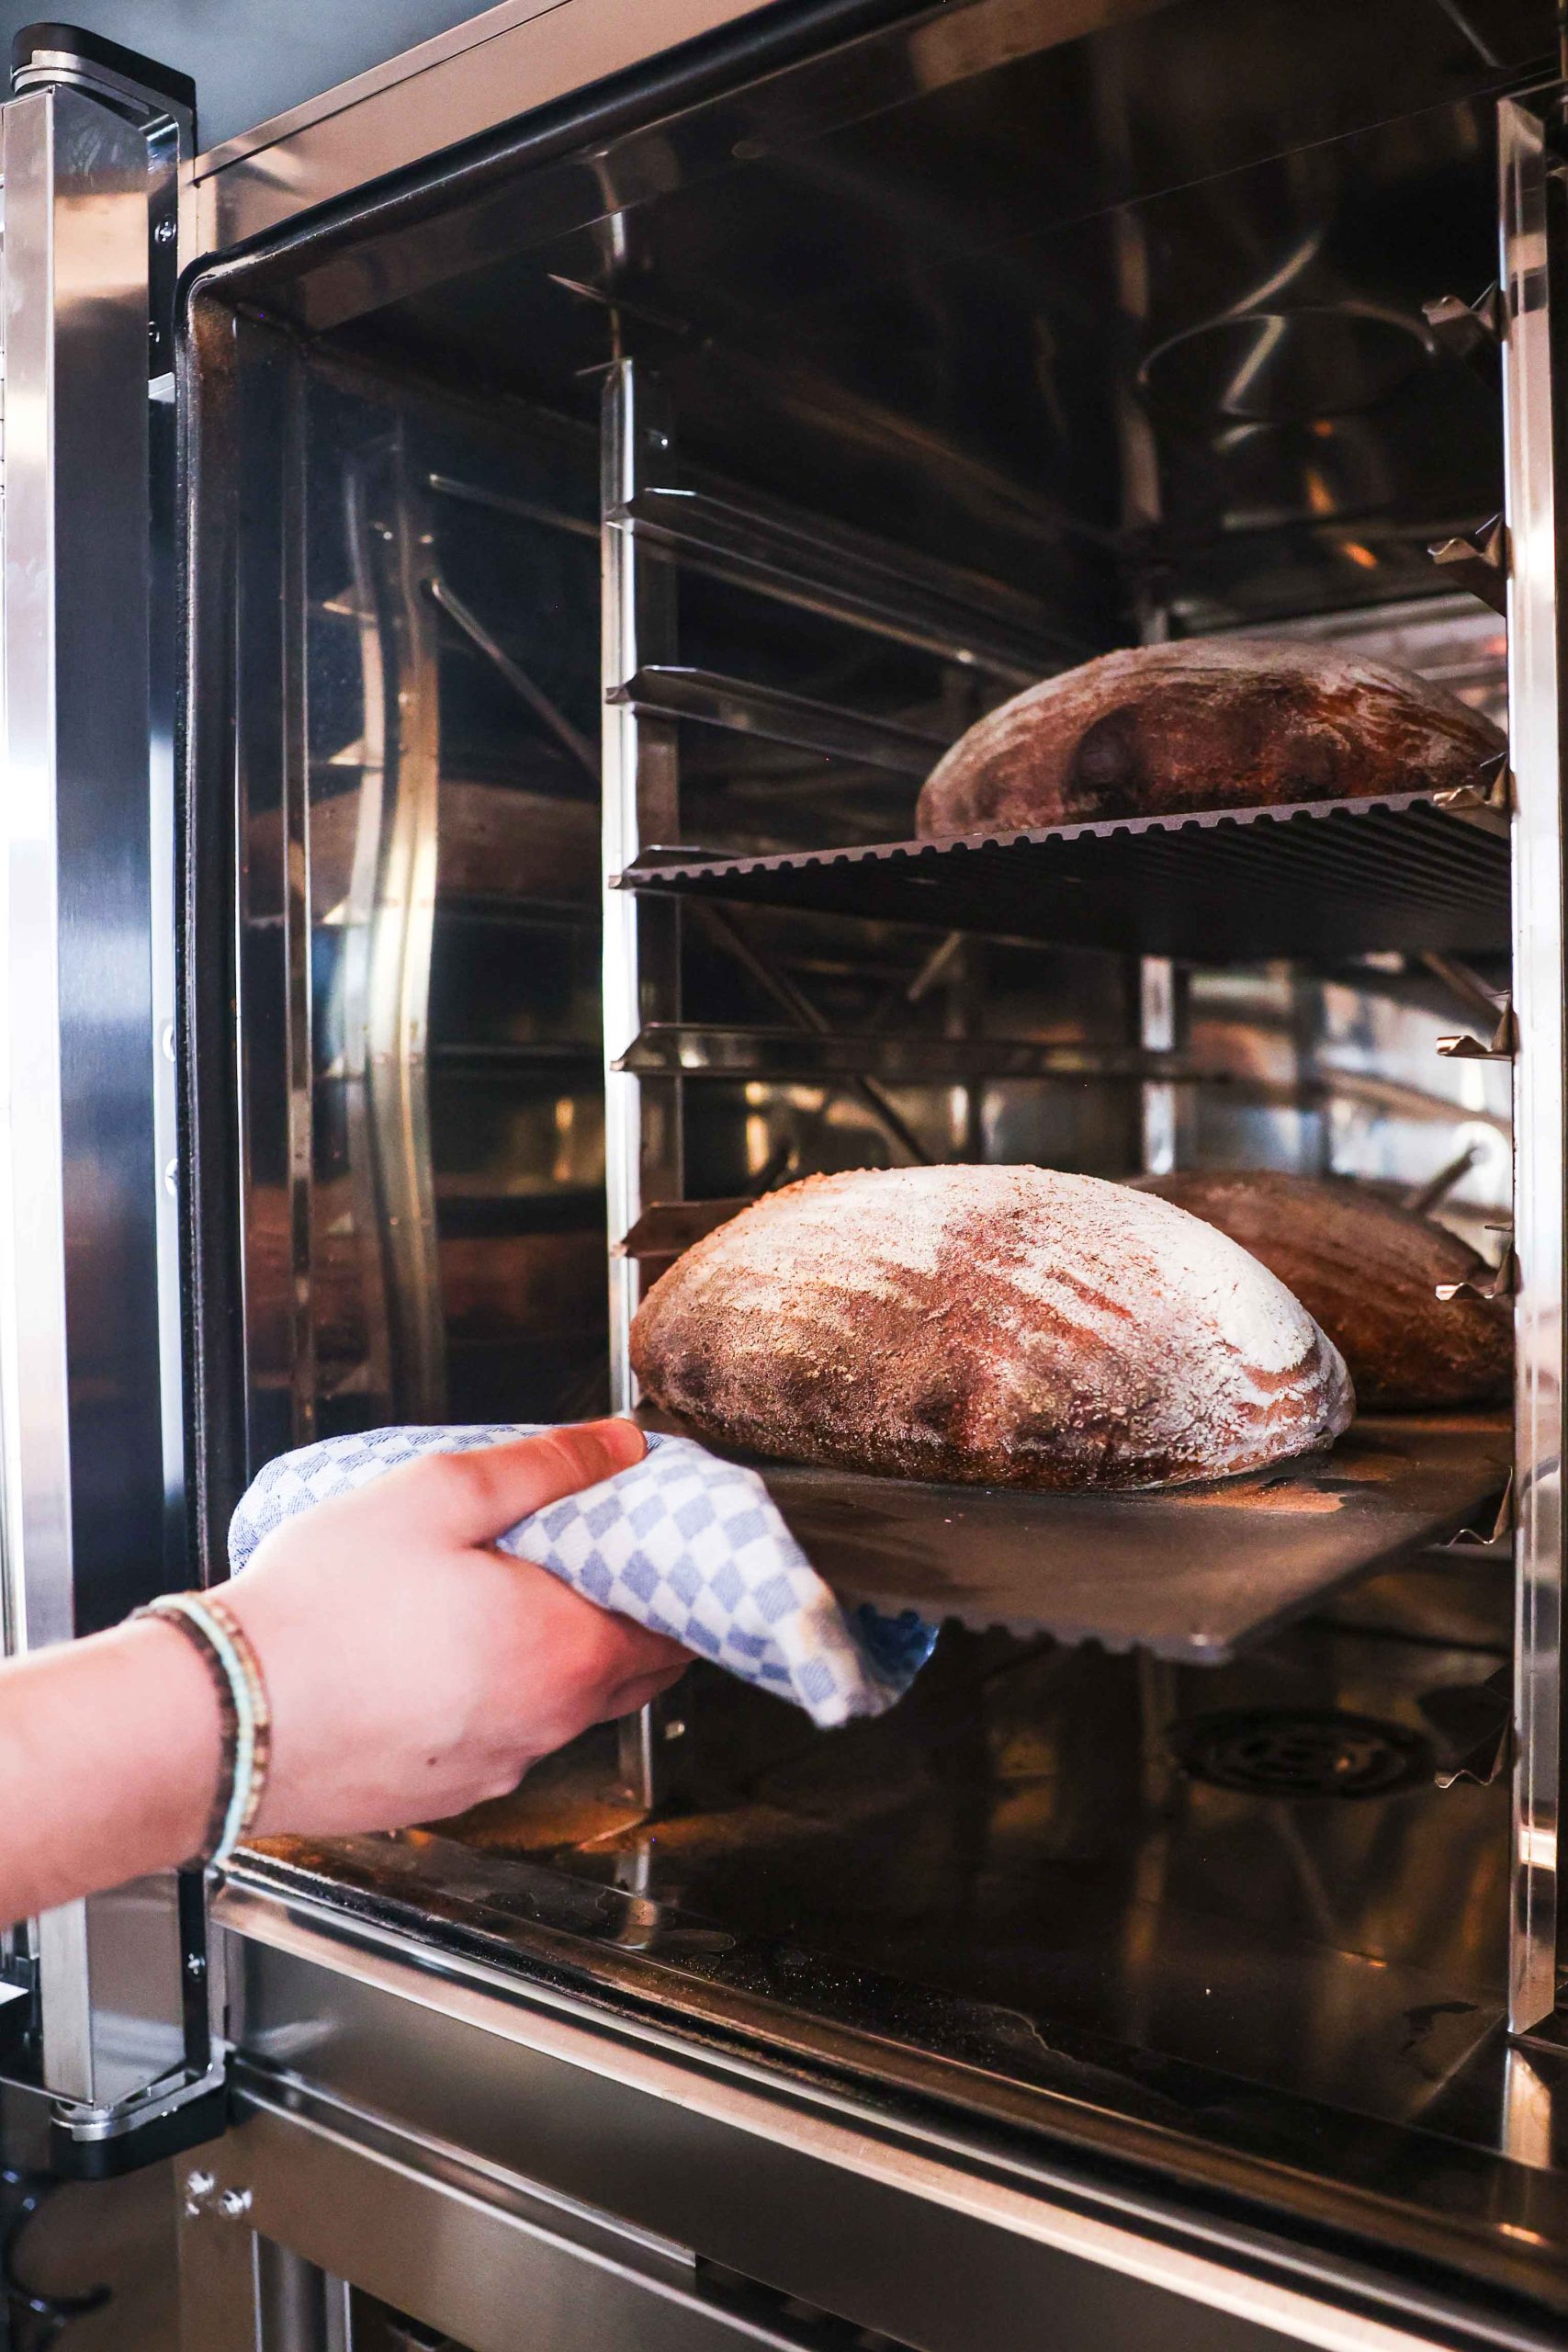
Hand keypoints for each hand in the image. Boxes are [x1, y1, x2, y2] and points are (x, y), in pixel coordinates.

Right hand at [224, 1419, 689, 1835]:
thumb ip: (544, 1465)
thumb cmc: (323, 1610)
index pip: (674, 1629)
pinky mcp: (441, 1795)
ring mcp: (493, 1770)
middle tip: (604, 1564)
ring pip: (561, 1711)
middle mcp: (545, 1726)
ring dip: (561, 1661)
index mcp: (565, 1653)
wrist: (225, 1717)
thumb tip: (618, 1446)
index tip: (664, 1547)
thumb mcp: (438, 1494)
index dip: (678, 1584)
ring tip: (516, 1599)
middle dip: (633, 1621)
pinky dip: (499, 1701)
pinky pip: (499, 1741)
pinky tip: (450, 1658)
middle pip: (630, 1676)